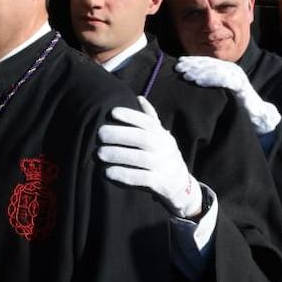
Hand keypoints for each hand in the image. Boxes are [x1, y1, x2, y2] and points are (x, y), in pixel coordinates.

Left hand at [97, 97, 203, 218]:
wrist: (181, 185)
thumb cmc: (163, 155)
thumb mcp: (161, 136)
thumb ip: (150, 119)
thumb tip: (139, 97)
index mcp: (162, 135)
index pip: (148, 122)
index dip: (131, 116)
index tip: (112, 112)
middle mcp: (164, 148)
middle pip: (143, 138)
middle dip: (120, 134)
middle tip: (100, 134)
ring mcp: (164, 166)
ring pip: (141, 159)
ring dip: (118, 155)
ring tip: (99, 153)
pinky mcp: (160, 183)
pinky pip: (141, 178)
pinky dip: (124, 175)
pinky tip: (107, 172)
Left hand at [174, 56, 281, 134]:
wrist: (258, 114)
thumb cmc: (236, 103)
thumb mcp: (221, 90)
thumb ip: (210, 83)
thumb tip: (189, 80)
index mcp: (227, 69)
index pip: (207, 62)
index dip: (193, 61)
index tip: (179, 63)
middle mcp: (232, 70)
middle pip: (209, 64)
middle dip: (193, 65)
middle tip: (178, 67)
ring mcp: (237, 77)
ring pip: (215, 71)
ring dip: (199, 71)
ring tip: (186, 75)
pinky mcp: (240, 86)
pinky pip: (223, 80)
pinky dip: (210, 79)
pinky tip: (198, 82)